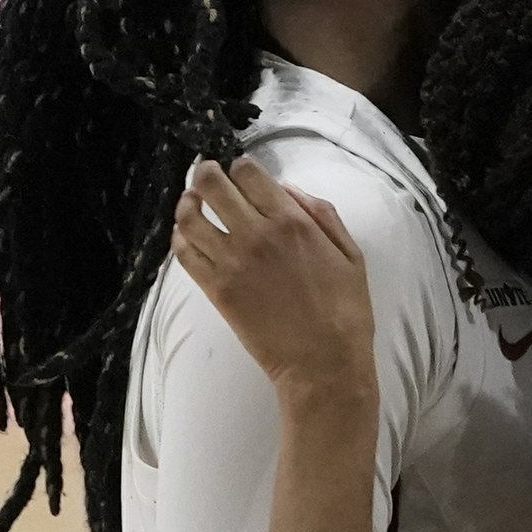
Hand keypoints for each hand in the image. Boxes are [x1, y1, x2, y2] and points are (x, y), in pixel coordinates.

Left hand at [167, 158, 374, 399]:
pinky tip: (188, 236)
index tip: (241, 172)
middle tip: (208, 176)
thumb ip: (321, 214)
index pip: (248, 173)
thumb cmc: (345, 312)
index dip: (241, 166)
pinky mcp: (215, 289)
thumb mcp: (350, 255)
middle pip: (212, 184)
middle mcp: (256, 234)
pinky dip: (181, 237)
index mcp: (292, 222)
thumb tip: (287, 190)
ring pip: (190, 215)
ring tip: (193, 203)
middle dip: (207, 173)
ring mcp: (231, 262)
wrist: (323, 364)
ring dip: (188, 203)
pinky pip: (183, 252)